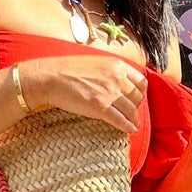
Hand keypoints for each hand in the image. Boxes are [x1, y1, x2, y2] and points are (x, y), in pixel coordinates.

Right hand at [22, 56, 146, 136]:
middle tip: (132, 113)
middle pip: (137, 97)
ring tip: (133, 124)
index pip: (141, 81)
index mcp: (117, 65)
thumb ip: (110, 71)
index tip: (137, 98)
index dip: (141, 92)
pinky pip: (121, 120)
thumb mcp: (96, 62)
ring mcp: (110, 94)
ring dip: (134, 119)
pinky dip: (128, 127)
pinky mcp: (101, 108)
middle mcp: (117, 78)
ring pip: (131, 110)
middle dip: (136, 107)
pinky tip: (130, 130)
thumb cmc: (68, 69)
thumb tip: (118, 82)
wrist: (51, 77)